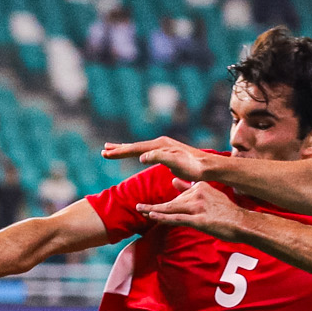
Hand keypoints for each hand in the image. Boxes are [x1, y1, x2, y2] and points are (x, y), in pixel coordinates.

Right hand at [101, 136, 215, 182]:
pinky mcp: (166, 153)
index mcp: (159, 146)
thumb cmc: (193, 167)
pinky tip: (135, 155)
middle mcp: (160, 143)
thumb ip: (159, 158)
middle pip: (134, 146)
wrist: (208, 166)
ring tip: (112, 149)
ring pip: (139, 148)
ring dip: (125, 149)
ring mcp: (163, 147)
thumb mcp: (176, 163)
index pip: (135, 149)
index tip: (105, 154)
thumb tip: (141, 157)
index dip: (119, 152)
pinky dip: (136, 152)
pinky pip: (146, 151)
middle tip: (103, 151)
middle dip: (118, 149)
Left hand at [137, 181, 244, 238]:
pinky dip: (163, 217)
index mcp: (200, 187)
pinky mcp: (199, 219)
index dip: (165, 204)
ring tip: (140, 211)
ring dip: (153, 210)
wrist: (242, 222)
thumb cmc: (227, 212)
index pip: (178, 196)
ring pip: (170, 208)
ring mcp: (198, 207)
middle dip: (153, 206)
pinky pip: (177, 218)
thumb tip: (174, 180)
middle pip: (171, 201)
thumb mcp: (211, 195)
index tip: (151, 208)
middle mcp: (198, 194)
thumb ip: (191, 188)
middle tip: (138, 207)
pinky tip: (152, 216)